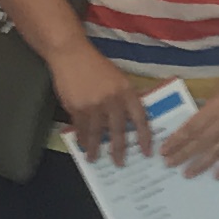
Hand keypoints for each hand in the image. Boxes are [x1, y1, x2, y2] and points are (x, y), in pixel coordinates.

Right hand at [53, 42, 152, 161]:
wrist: (71, 55)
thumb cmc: (96, 66)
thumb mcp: (118, 78)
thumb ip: (126, 97)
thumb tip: (133, 118)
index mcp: (126, 91)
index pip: (140, 118)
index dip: (144, 137)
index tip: (146, 152)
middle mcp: (112, 100)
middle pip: (118, 131)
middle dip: (119, 150)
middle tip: (120, 163)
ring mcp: (93, 105)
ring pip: (97, 133)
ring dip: (95, 148)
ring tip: (94, 159)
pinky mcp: (76, 107)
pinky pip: (81, 128)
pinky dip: (82, 138)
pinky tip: (82, 145)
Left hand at [157, 67, 218, 177]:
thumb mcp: (216, 95)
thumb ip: (205, 114)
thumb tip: (188, 134)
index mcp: (216, 106)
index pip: (193, 127)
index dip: (177, 140)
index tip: (164, 150)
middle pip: (202, 140)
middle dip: (184, 154)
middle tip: (169, 164)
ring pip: (218, 150)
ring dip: (201, 164)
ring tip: (187, 173)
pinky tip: (217, 175)